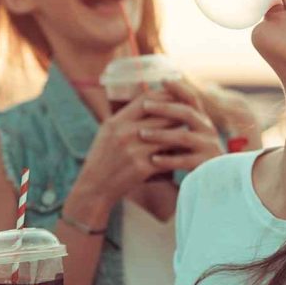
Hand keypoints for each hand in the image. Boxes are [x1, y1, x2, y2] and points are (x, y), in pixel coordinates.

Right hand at [67, 91, 179, 217]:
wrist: (95, 188)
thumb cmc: (103, 157)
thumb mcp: (108, 131)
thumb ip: (127, 115)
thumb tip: (147, 96)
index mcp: (116, 121)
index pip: (147, 99)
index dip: (165, 96)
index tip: (176, 98)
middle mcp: (124, 133)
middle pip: (162, 116)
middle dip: (178, 116)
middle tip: (190, 116)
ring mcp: (134, 150)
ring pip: (168, 135)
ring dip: (180, 134)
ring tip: (189, 134)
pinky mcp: (142, 168)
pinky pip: (167, 156)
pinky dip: (176, 154)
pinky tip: (184, 154)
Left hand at [140, 79, 223, 171]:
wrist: (212, 183)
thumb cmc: (192, 158)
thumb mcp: (185, 137)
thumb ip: (172, 123)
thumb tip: (146, 101)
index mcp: (202, 121)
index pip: (191, 99)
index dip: (179, 88)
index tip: (163, 79)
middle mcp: (208, 130)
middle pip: (187, 113)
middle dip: (164, 107)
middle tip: (145, 105)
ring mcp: (208, 148)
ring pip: (184, 136)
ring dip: (161, 134)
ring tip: (141, 134)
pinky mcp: (205, 166)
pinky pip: (185, 161)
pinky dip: (168, 160)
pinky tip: (153, 160)